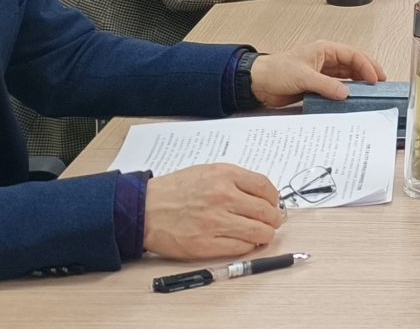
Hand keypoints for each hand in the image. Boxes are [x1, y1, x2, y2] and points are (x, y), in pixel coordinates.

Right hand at [141, 163, 281, 258]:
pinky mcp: (206, 244)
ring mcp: (215, 222)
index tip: (274, 204)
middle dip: (273, 219)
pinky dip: (248, 246)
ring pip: (257, 232)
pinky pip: (239, 248)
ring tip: (263, 235)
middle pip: (265, 211)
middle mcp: (223, 197)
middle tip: (273, 222)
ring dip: (265, 235)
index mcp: (225, 176)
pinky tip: (245, 243)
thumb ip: (234, 181)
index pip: (265, 187)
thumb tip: (260, 196)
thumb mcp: (208, 172)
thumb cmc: (175, 190)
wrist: (145, 209)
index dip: (274, 198)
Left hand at [248, 40, 385, 107]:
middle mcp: (326, 60)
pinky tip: (351, 101)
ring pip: (346, 78)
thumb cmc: (277, 71)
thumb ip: (326, 85)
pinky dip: (344, 94)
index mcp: (325, 50)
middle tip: (381, 86)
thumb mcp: (304, 77)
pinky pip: (335, 89)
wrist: (257, 83)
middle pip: (353, 65)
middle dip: (367, 74)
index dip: (367, 66)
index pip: (353, 55)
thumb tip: (346, 94)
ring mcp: (321, 74)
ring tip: (370, 95)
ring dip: (357, 85)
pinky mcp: (316, 86)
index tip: (376, 79)